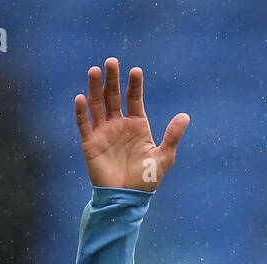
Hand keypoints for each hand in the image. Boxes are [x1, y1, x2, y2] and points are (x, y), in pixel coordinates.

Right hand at [74, 57, 189, 191]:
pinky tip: (81, 98)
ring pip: (97, 105)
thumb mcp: (163, 158)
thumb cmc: (146, 180)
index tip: (135, 71)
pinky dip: (82, 111)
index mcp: (137, 125)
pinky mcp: (90, 143)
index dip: (134, 85)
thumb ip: (172, 136)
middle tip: (111, 61)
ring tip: (94, 71)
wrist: (126, 199)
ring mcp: (103, 132)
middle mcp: (119, 124)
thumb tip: (185, 115)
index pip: (134, 98)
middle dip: (112, 79)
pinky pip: (84, 124)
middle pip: (113, 96)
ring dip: (94, 88)